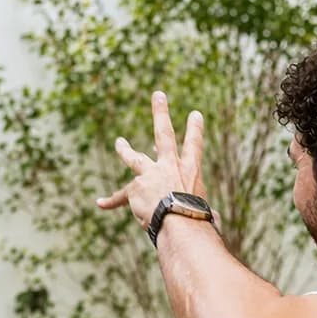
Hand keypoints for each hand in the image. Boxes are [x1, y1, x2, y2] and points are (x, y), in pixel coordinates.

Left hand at [97, 92, 205, 228]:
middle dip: (161, 113)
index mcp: (191, 171)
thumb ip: (206, 212)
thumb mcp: (206, 212)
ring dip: (125, 149)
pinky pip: (121, 196)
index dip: (195, 129)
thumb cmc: (197, 221)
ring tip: (119, 142)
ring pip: (135, 158)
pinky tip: (100, 203)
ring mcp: (151, 174)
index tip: (195, 114)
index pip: (195, 146)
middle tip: (158, 95)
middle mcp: (170, 166)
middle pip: (164, 134)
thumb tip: (215, 219)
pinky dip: (111, 201)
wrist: (179, 222)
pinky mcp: (135, 187)